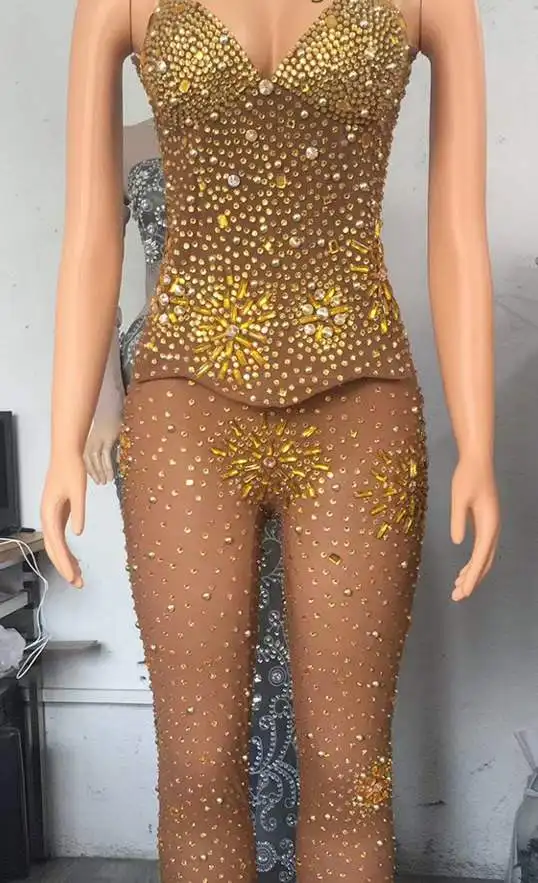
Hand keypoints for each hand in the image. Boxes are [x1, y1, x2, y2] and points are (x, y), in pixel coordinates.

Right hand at [40, 453, 86, 587]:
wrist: (66, 454)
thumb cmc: (71, 469)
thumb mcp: (78, 491)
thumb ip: (78, 512)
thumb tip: (78, 533)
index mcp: (49, 513)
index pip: (56, 544)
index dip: (64, 563)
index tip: (72, 577)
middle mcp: (47, 517)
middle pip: (54, 549)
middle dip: (65, 567)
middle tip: (78, 583)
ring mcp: (52, 516)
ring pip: (56, 545)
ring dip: (66, 561)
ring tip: (78, 577)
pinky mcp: (58, 514)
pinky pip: (60, 538)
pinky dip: (67, 550)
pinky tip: (75, 560)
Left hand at [83, 414, 121, 484]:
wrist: (114, 404)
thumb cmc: (113, 418)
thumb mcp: (109, 433)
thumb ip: (109, 445)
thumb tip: (115, 459)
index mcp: (91, 439)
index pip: (85, 457)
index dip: (89, 469)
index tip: (94, 478)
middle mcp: (92, 440)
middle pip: (89, 460)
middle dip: (94, 473)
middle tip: (100, 483)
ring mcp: (99, 439)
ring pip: (96, 460)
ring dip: (100, 472)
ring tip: (106, 481)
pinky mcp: (107, 438)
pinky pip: (105, 456)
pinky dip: (107, 467)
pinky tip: (111, 474)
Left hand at [450, 456, 499, 600]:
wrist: (477, 462)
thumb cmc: (467, 477)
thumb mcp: (459, 498)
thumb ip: (458, 520)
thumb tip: (457, 542)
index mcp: (489, 524)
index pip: (480, 557)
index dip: (472, 577)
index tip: (463, 592)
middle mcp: (493, 528)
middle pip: (484, 562)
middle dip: (472, 581)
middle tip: (457, 597)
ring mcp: (490, 527)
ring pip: (483, 558)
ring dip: (472, 574)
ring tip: (458, 589)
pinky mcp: (484, 524)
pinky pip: (481, 550)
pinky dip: (473, 563)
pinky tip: (462, 572)